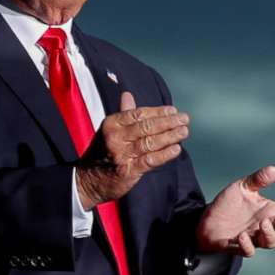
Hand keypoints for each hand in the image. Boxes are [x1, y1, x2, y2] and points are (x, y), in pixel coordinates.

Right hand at [74, 93, 188, 207]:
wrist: (89, 180)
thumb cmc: (103, 152)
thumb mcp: (110, 130)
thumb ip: (123, 114)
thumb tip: (128, 94)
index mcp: (112, 124)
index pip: (139, 114)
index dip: (158, 111)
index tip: (173, 110)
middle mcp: (115, 137)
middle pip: (147, 126)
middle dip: (168, 122)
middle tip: (185, 119)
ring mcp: (121, 154)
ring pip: (150, 142)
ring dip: (170, 136)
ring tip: (184, 131)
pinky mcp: (128, 171)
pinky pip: (150, 160)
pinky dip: (165, 154)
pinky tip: (176, 149)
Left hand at [196, 165, 274, 256]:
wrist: (207, 219)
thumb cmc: (229, 204)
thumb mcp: (243, 187)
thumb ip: (258, 179)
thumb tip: (273, 170)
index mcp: (269, 212)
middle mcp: (264, 227)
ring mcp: (252, 238)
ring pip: (269, 242)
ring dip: (269, 234)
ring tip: (263, 222)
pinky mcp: (237, 247)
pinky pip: (248, 251)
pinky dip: (247, 245)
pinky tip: (242, 236)